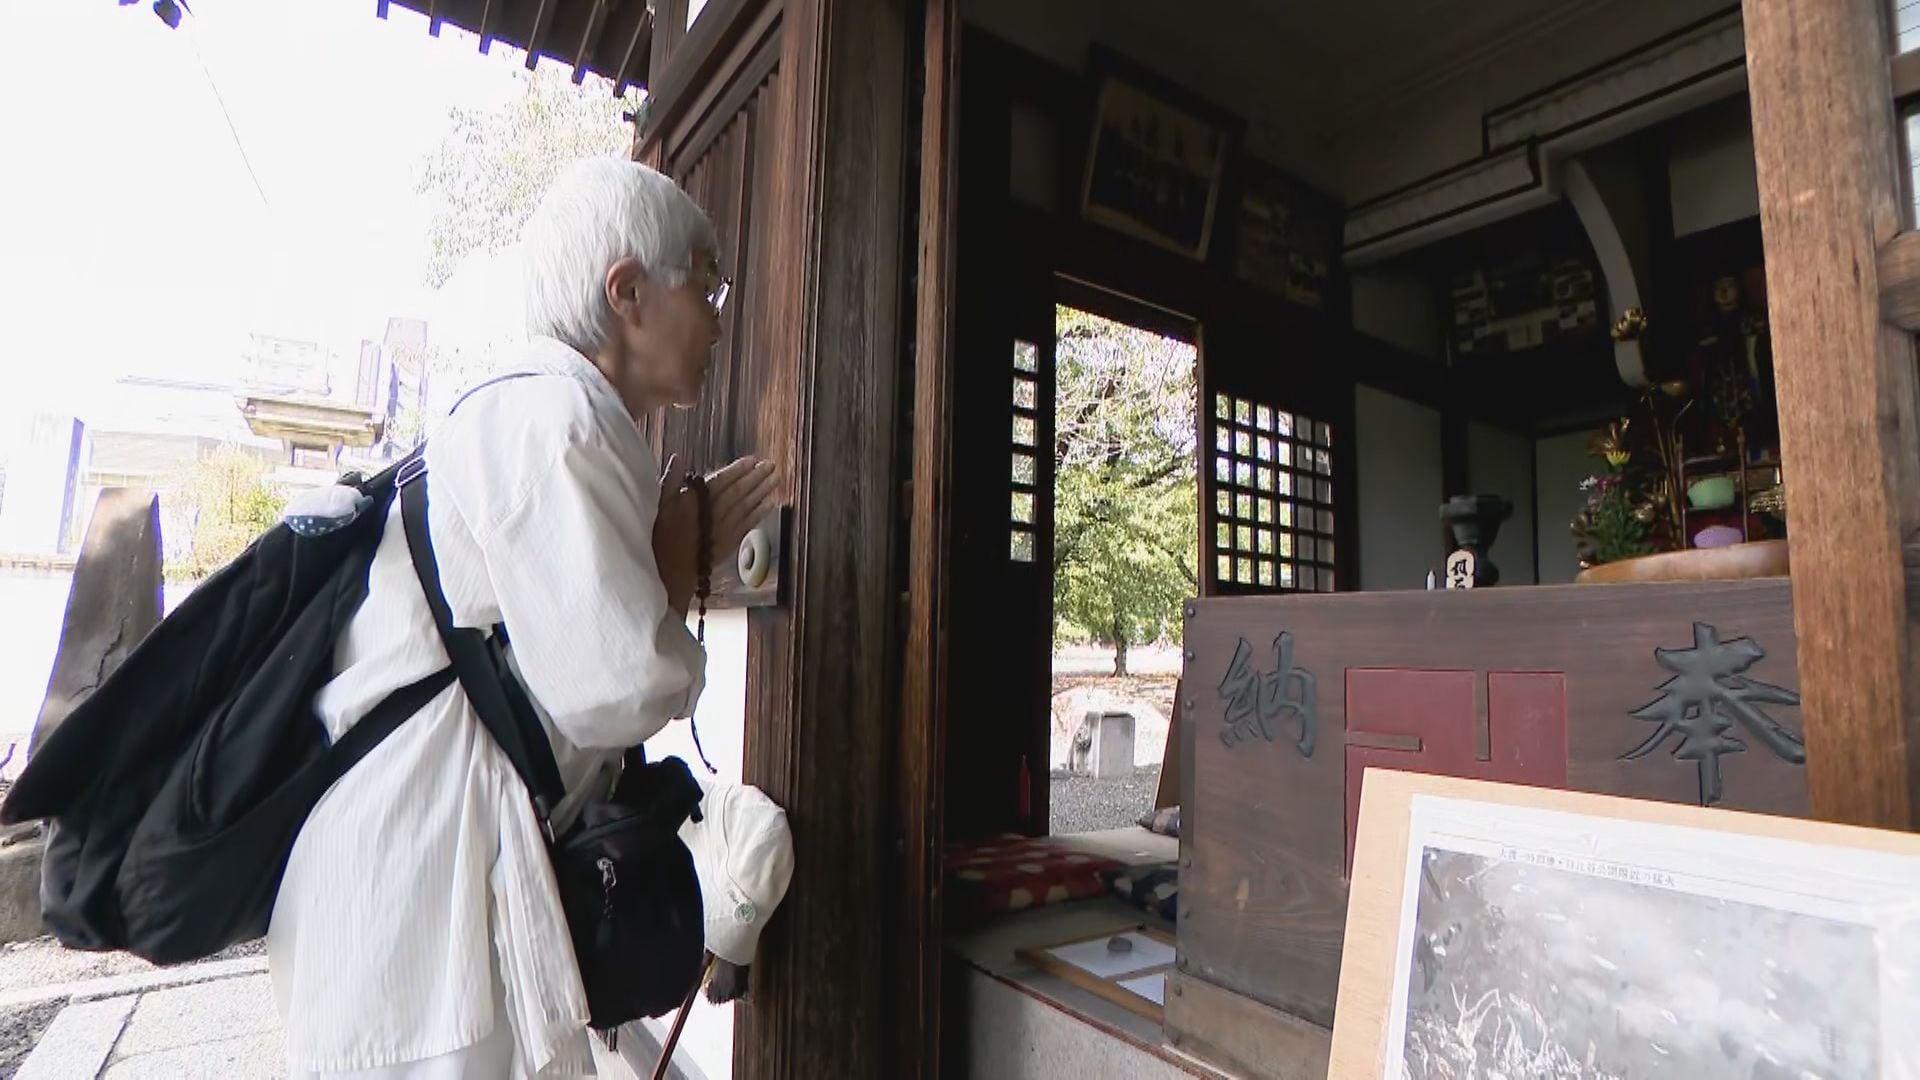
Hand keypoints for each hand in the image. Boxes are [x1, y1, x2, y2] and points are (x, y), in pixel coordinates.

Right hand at [655, 455, 778, 614]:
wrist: (669, 574)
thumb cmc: (661, 539)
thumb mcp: (659, 507)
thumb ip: (670, 482)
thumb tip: (677, 459)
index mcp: (696, 503)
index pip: (721, 481)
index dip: (738, 470)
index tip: (752, 460)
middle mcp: (714, 515)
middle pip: (738, 493)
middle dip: (755, 478)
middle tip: (771, 465)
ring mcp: (724, 531)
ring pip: (745, 507)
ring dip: (761, 492)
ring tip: (775, 480)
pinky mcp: (728, 545)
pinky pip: (747, 525)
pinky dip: (758, 514)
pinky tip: (770, 505)